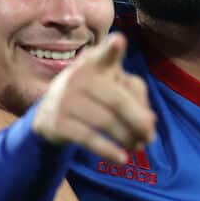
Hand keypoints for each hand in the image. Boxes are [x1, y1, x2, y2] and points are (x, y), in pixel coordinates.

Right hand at [32, 33, 155, 163]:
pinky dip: (108, 151)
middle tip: (151, 137)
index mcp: (93, 63)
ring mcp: (64, 99)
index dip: (110, 49)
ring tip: (138, 147)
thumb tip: (150, 122)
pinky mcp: (57, 122)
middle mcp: (77, 77)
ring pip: (105, 122)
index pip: (103, 55)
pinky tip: (122, 159)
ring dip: (127, 138)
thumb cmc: (91, 96)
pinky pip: (89, 139)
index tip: (118, 41)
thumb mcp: (110, 85)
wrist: (48, 115)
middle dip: (138, 122)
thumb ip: (134, 95)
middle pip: (117, 101)